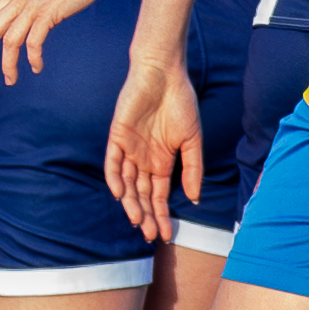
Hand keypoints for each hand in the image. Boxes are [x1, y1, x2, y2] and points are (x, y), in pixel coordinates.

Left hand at [105, 56, 201, 243]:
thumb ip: (192, 169)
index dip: (161, 214)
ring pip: (127, 183)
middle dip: (146, 215)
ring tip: (137, 221)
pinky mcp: (117, 136)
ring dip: (131, 202)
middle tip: (149, 234)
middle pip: (142, 194)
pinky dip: (115, 178)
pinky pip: (113, 162)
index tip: (166, 234)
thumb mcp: (192, 140)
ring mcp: (130, 149)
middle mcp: (144, 159)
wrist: (165, 74)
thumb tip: (195, 199)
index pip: (159, 195)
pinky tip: (120, 194)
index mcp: (162, 161)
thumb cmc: (181, 104)